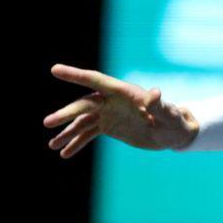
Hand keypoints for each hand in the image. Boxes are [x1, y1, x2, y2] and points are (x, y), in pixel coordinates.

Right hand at [44, 64, 198, 157]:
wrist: (175, 134)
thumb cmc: (175, 121)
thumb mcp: (169, 115)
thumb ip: (160, 105)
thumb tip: (155, 92)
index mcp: (124, 92)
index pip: (97, 80)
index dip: (76, 75)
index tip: (55, 69)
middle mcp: (113, 101)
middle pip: (85, 104)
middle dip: (67, 114)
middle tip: (48, 123)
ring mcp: (109, 114)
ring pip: (83, 121)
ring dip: (67, 132)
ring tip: (52, 145)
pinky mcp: (109, 127)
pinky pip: (88, 133)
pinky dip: (76, 143)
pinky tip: (65, 153)